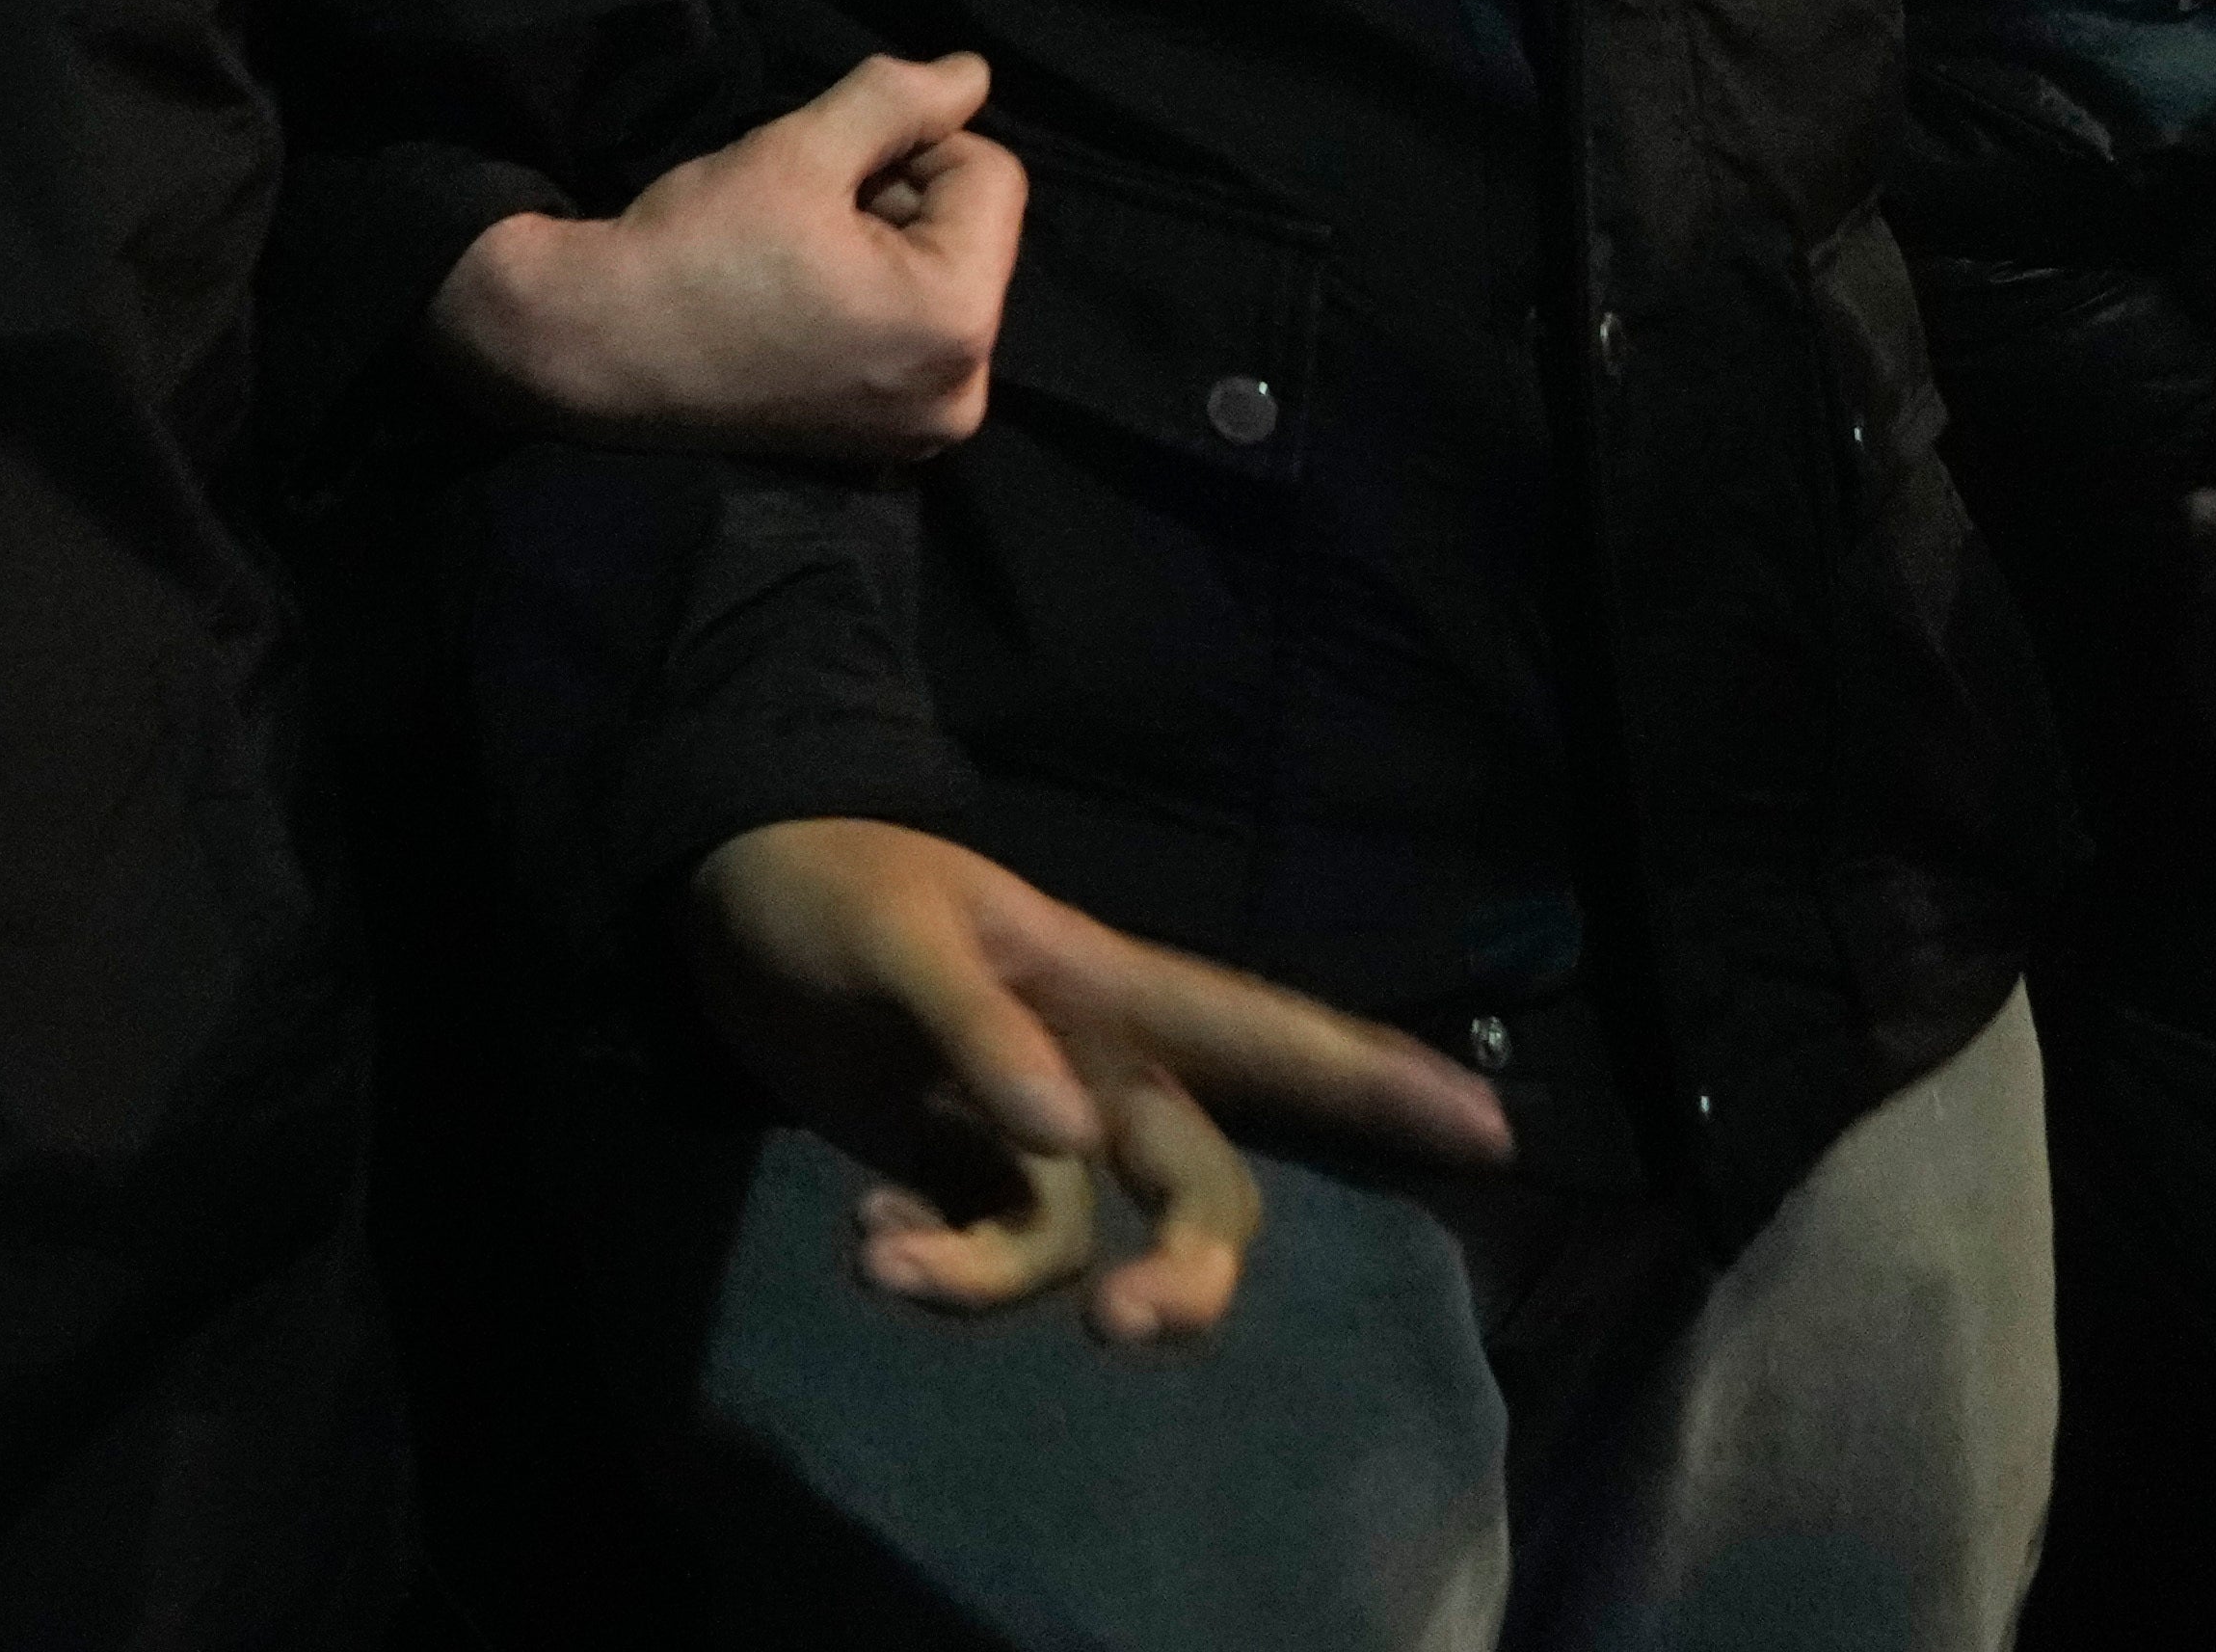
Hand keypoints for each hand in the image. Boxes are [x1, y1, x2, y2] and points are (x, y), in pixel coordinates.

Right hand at [444, 53, 1024, 456]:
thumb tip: (975, 73)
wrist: (597, 349)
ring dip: (885, 247)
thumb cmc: (696, 247)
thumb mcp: (798, 150)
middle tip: (805, 207)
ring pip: (942, 283)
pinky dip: (873, 303)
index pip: (992, 177)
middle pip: (972, 236)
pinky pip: (914, 340)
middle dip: (900, 200)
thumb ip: (899, 99)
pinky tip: (801, 299)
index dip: (912, 141)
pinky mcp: (886, 447)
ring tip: (796, 254)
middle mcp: (963, 392)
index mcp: (957, 322)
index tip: (825, 162)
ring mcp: (925, 431)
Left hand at [681, 821, 1511, 1345]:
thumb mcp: (897, 935)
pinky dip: (929, 1267)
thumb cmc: (833, 886)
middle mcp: (1097, 1073)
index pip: (1269, 1036)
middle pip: (1203, 1197)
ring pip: (1080, 1252)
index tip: (1493, 1132)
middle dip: (1188, 1281)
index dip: (1381, 1079)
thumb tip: (1071, 1141)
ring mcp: (1028, 1135)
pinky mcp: (955, 1177)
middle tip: (1121, 1330)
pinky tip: (865, 1234)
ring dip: (992, 1285)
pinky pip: (985, 1258)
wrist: (722, 905)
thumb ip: (979, 1029)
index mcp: (1110, 991)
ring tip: (881, 1262)